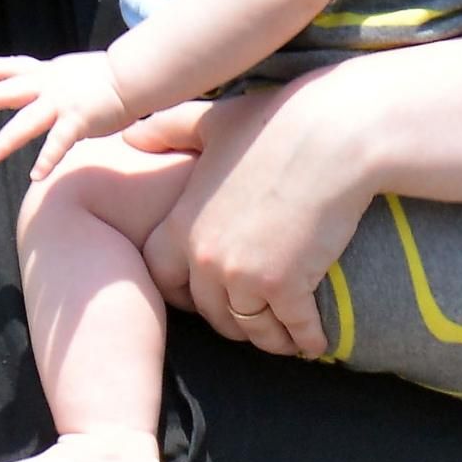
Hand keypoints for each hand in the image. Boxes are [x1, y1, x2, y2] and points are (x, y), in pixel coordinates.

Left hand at [0, 52, 134, 178]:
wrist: (133, 74)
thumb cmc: (115, 75)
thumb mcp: (80, 73)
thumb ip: (66, 84)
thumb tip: (61, 93)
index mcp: (51, 73)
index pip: (16, 68)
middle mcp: (50, 86)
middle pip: (10, 91)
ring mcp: (61, 104)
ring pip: (26, 123)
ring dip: (5, 141)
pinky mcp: (77, 121)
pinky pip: (57, 144)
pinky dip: (46, 160)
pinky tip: (35, 176)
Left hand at [127, 79, 371, 360]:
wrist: (330, 135)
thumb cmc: (274, 122)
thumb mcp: (212, 121)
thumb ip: (169, 129)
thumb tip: (131, 135)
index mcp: (184, 223)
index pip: (162, 277)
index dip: (181, 292)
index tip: (203, 298)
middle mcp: (206, 258)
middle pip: (210, 312)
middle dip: (231, 320)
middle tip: (253, 319)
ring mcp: (245, 277)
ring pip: (251, 329)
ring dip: (270, 337)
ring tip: (286, 335)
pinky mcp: (288, 288)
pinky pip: (294, 332)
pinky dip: (307, 340)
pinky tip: (317, 340)